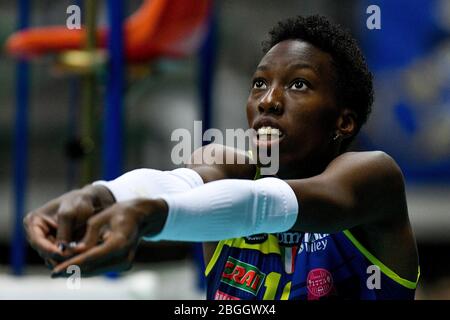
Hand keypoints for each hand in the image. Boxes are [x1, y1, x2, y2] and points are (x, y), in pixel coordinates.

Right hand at [23, 185, 114, 267]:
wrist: (90, 202)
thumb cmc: (78, 202)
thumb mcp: (69, 213)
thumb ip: (63, 231)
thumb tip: (60, 251)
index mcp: (34, 222)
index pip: (36, 240)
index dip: (47, 249)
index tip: (60, 254)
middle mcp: (37, 233)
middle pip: (43, 252)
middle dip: (58, 256)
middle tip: (72, 259)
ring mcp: (47, 242)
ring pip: (52, 258)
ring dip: (64, 260)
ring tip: (77, 259)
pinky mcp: (58, 247)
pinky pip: (61, 258)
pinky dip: (69, 260)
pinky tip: (79, 260)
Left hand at [50, 198, 167, 277]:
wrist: (141, 217)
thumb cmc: (120, 213)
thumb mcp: (101, 218)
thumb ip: (87, 237)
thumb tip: (73, 252)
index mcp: (119, 242)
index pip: (91, 257)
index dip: (71, 265)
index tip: (55, 271)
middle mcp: (124, 256)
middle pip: (93, 268)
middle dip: (72, 271)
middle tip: (53, 271)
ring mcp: (126, 262)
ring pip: (96, 271)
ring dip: (79, 271)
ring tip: (60, 270)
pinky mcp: (124, 265)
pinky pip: (102, 268)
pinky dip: (88, 268)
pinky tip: (74, 267)